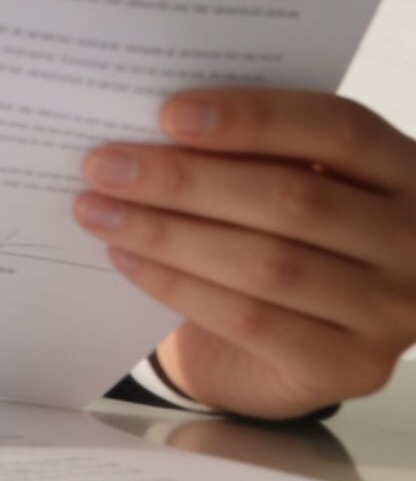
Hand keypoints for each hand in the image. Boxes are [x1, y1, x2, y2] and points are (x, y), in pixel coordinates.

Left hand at [73, 89, 415, 419]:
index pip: (339, 129)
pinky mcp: (352, 367)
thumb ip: (250, 152)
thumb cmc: (285, 233)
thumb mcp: (286, 179)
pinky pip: (251, 320)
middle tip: (102, 165)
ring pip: (267, 264)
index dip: (254, 117)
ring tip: (96, 210)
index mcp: (408, 170)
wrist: (296, 340)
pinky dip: (178, 285)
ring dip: (167, 234)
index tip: (167, 113)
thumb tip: (149, 125)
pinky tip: (126, 259)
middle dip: (184, 180)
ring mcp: (394, 310)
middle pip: (294, 199)